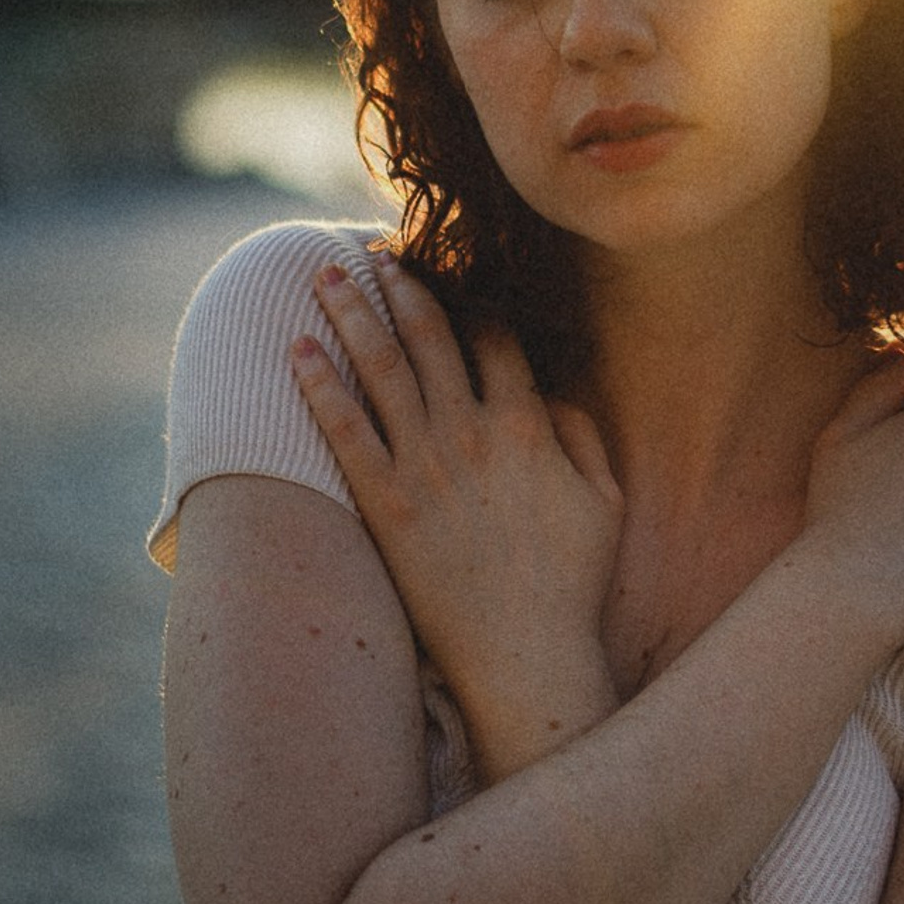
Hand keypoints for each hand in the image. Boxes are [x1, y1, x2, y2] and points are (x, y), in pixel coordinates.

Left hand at [291, 258, 622, 756]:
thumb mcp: (605, 502)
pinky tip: (298, 350)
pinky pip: (344, 429)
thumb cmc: (571, 584)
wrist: (524, 650)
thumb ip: (582, 437)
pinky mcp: (383, 504)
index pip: (494, 341)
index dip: (472, 301)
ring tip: (325, 274)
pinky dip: (319, 384)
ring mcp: (422, 466)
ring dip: (351, 314)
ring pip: (380, 368)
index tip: (452, 276)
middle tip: (376, 253)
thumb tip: (554, 396)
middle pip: (429, 338)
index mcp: (526, 427)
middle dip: (402, 287)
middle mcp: (469, 433)